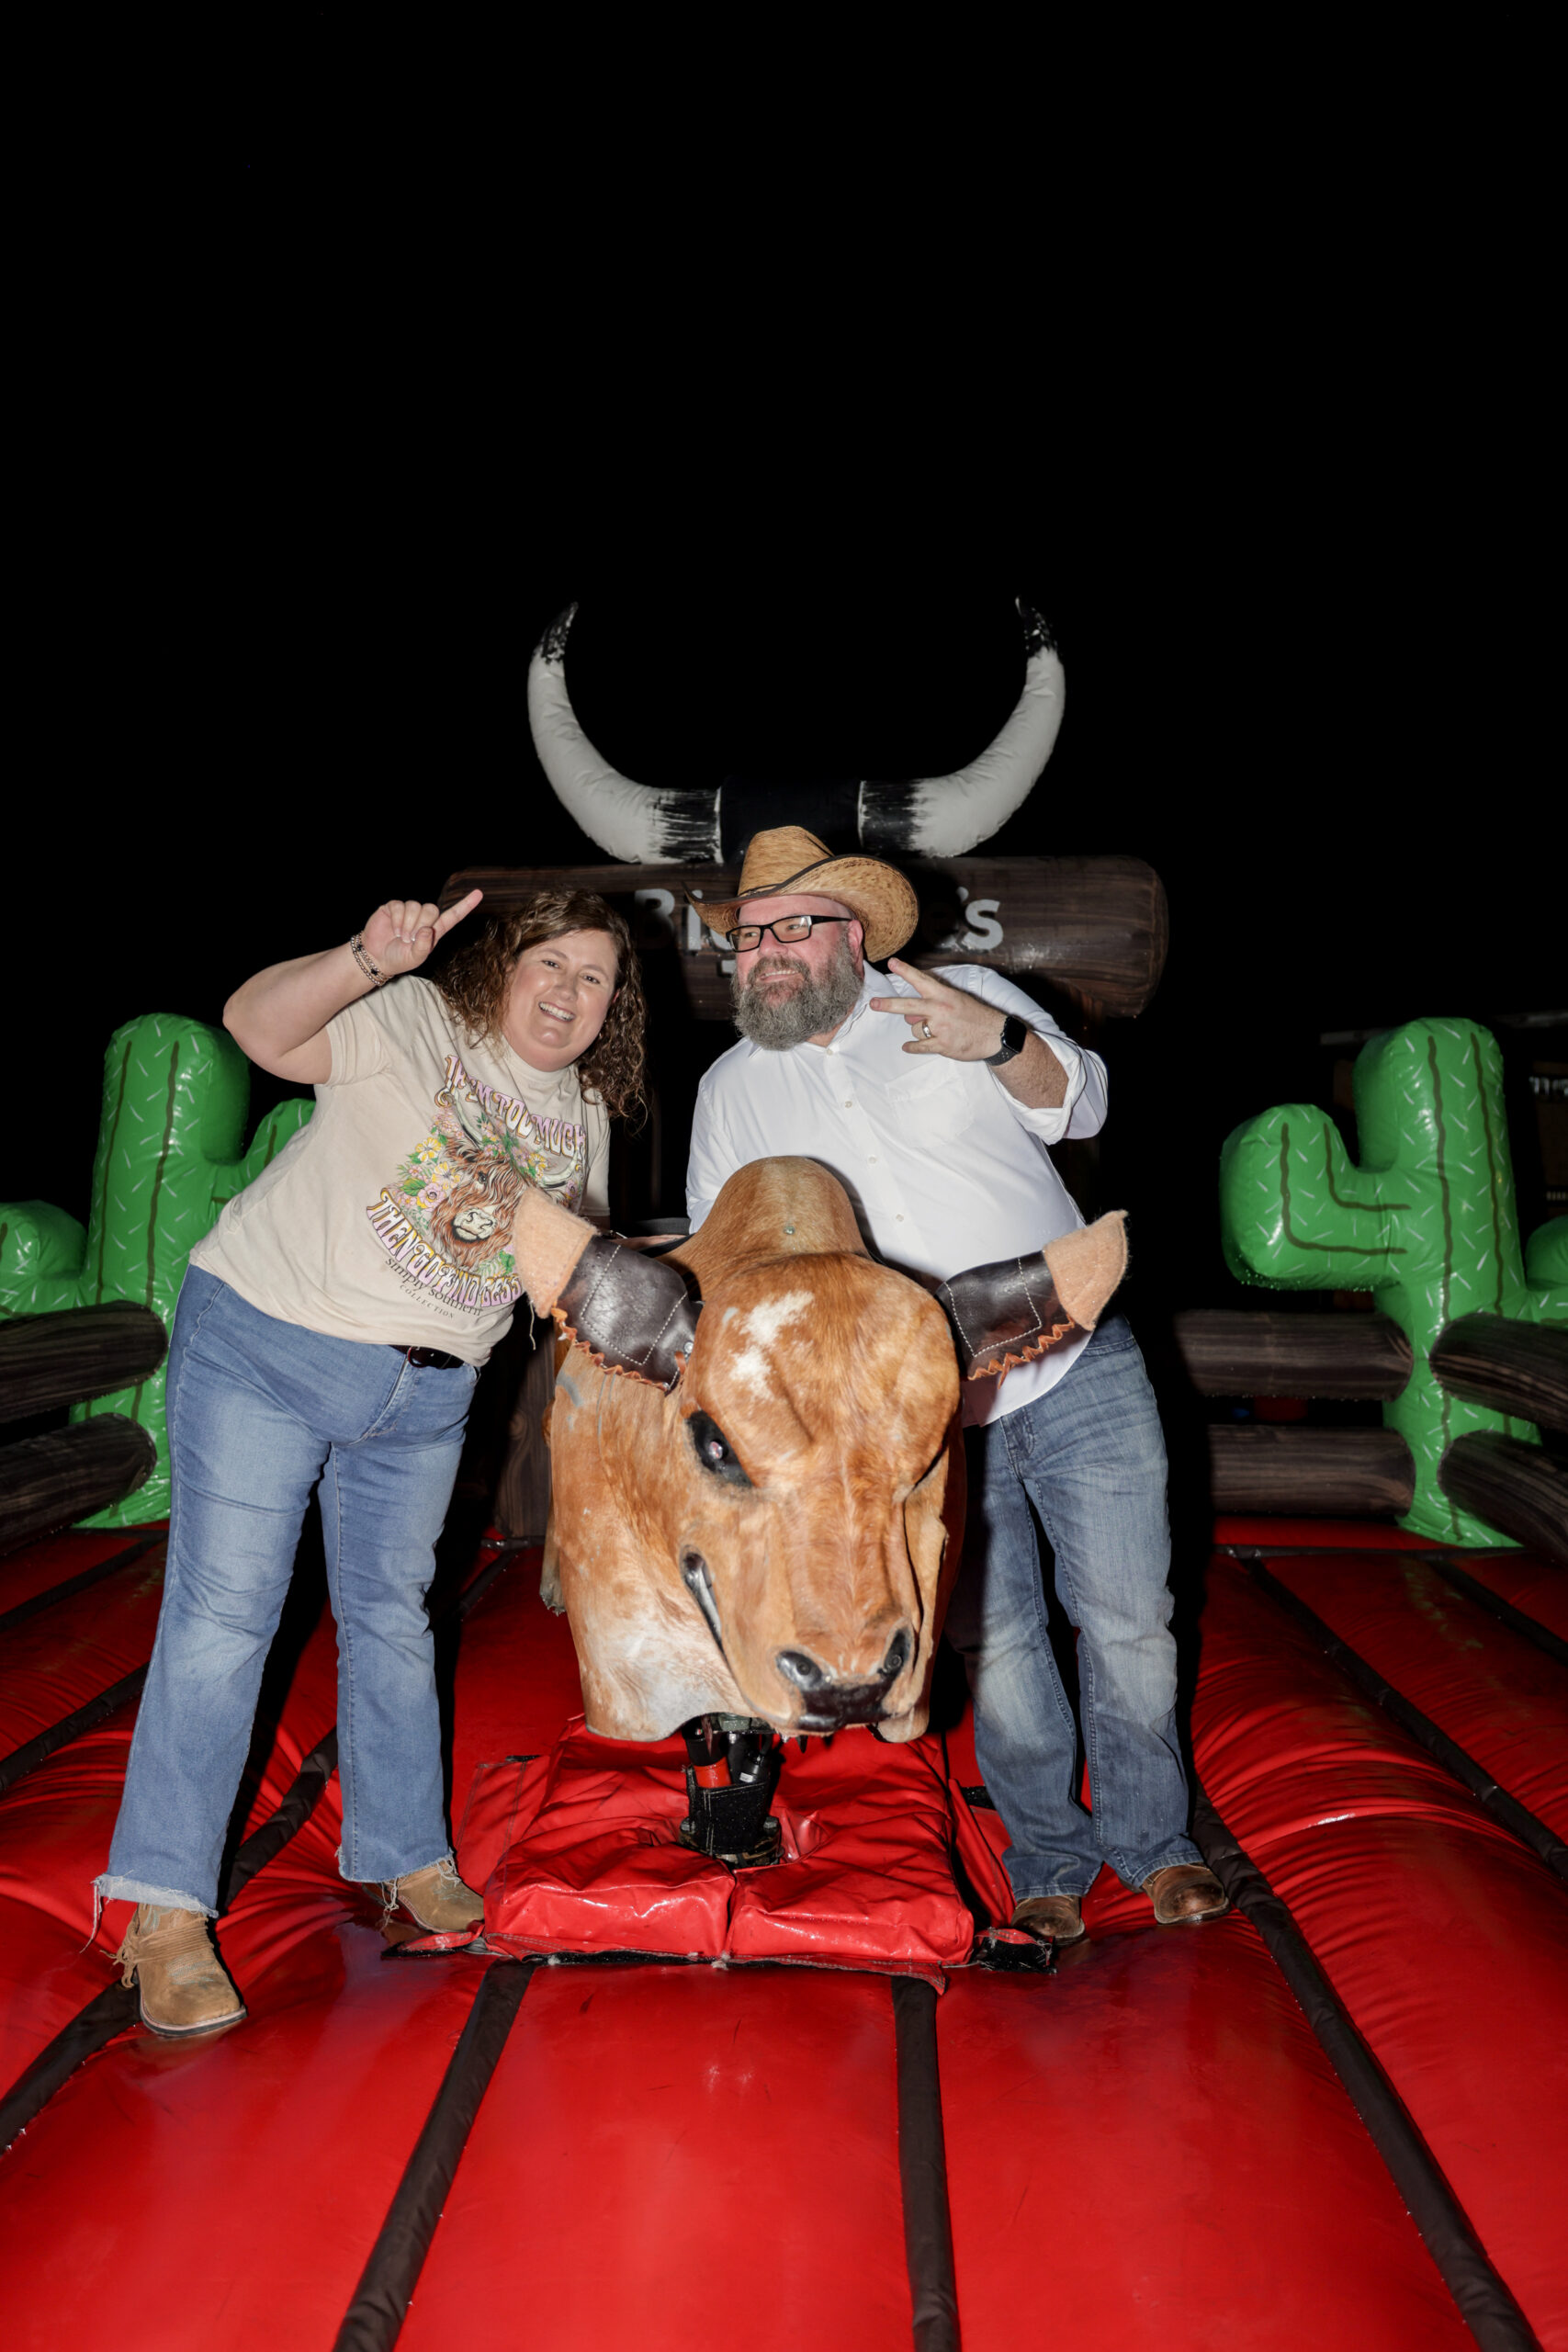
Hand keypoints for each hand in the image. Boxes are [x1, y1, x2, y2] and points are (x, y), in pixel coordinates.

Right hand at [362, 888, 482, 975]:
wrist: (377, 957)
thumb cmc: (399, 959)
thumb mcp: (415, 958)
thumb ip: (424, 946)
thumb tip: (427, 930)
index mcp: (434, 930)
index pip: (453, 915)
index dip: (465, 905)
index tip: (479, 893)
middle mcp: (423, 918)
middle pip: (432, 909)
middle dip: (421, 925)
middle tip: (410, 939)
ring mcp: (408, 911)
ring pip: (415, 906)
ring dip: (407, 925)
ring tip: (400, 936)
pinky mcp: (394, 907)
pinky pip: (400, 906)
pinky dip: (396, 920)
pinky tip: (393, 930)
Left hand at [869, 958, 1010, 1060]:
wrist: (995, 1035)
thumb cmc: (975, 1015)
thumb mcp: (957, 1000)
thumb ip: (932, 1004)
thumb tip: (909, 1015)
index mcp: (944, 995)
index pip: (921, 980)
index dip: (905, 971)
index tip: (892, 962)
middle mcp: (940, 1009)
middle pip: (907, 1005)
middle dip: (888, 1004)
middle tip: (873, 1003)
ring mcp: (940, 1028)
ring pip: (915, 1028)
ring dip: (920, 1030)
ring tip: (938, 1030)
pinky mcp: (942, 1045)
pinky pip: (919, 1046)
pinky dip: (912, 1047)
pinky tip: (907, 1047)